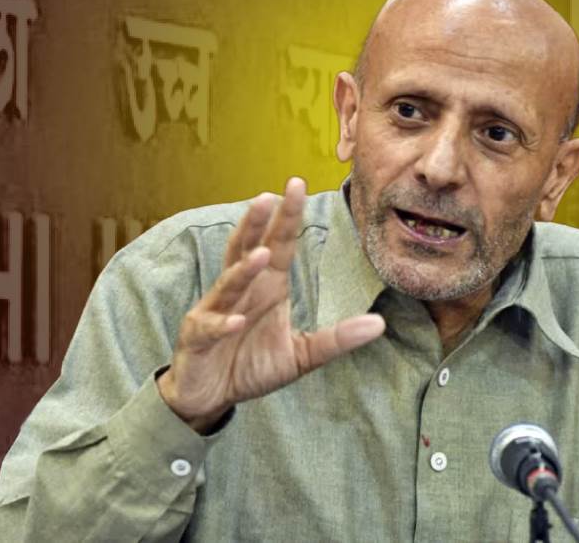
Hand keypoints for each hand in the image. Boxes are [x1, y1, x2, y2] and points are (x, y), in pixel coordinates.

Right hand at [157, 177, 385, 431]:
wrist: (210, 396)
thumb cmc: (252, 366)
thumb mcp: (301, 354)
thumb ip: (336, 339)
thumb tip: (380, 325)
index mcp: (266, 286)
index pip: (277, 244)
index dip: (286, 217)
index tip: (297, 184)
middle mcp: (240, 291)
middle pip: (247, 249)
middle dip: (257, 224)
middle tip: (269, 196)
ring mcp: (215, 312)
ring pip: (228, 284)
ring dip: (243, 270)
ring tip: (261, 255)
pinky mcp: (198, 339)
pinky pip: (210, 328)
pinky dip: (223, 324)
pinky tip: (237, 321)